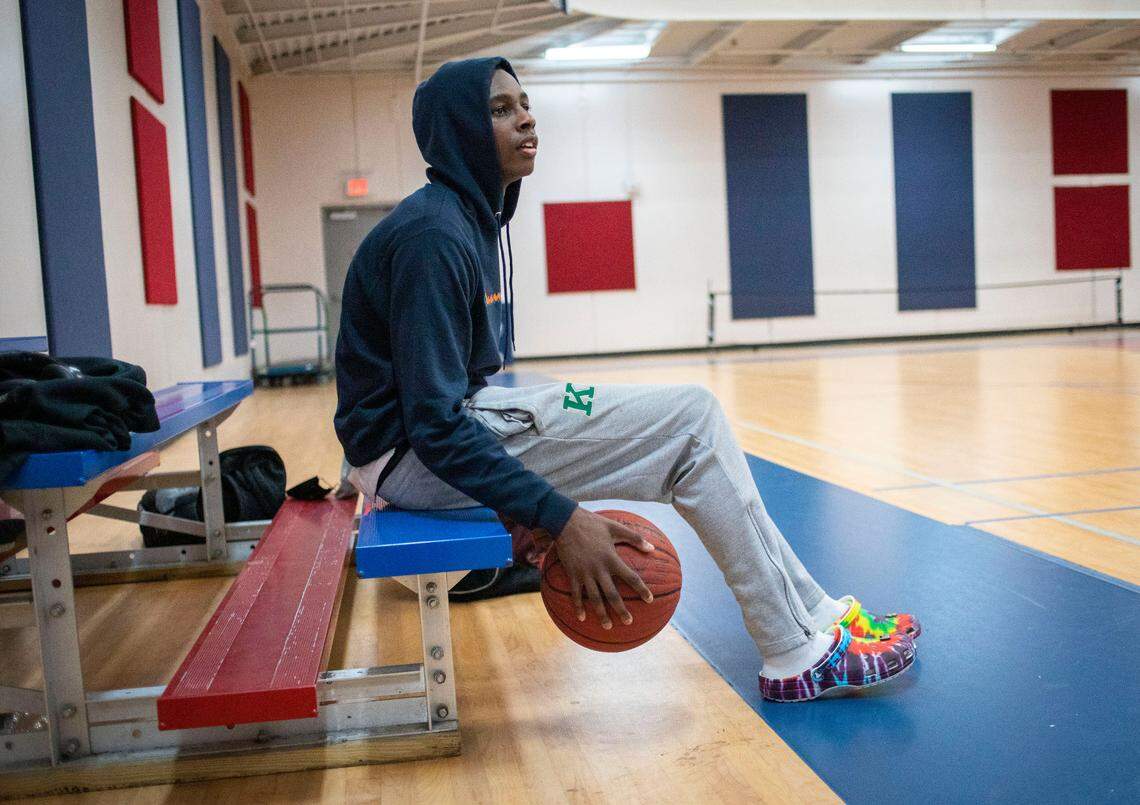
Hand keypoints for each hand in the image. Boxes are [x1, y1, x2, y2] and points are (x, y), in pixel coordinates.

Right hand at [554, 508, 654, 628]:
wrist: (565, 522)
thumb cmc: (592, 523)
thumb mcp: (615, 527)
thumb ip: (635, 538)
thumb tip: (652, 549)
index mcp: (611, 558)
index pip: (630, 577)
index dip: (641, 589)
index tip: (649, 600)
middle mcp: (599, 569)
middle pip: (612, 594)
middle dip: (621, 610)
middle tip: (629, 622)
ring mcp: (584, 573)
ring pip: (594, 598)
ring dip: (601, 614)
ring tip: (608, 627)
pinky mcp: (572, 574)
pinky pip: (575, 594)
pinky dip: (578, 606)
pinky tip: (582, 618)